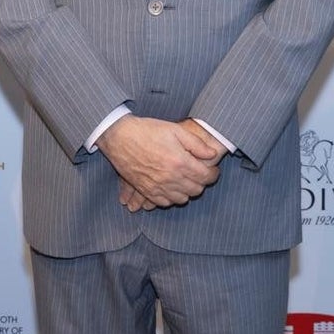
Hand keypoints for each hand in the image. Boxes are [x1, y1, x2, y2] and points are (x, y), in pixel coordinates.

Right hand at [98, 116, 221, 208]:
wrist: (120, 137)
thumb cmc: (148, 130)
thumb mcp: (175, 130)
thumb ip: (196, 144)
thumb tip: (212, 155)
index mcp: (180, 162)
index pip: (206, 177)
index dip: (213, 174)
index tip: (213, 170)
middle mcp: (171, 178)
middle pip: (196, 190)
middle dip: (201, 182)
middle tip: (199, 172)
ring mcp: (158, 186)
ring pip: (182, 199)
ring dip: (187, 191)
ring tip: (185, 179)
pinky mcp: (146, 190)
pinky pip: (165, 202)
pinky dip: (171, 197)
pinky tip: (171, 187)